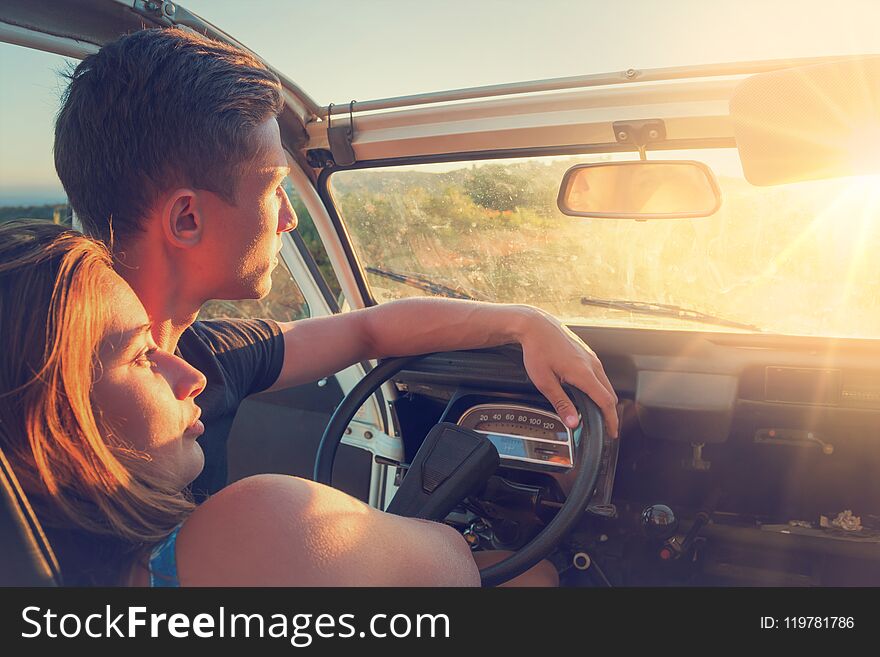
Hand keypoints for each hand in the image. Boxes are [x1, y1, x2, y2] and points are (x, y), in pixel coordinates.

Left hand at [516, 308, 618, 437]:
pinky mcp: (587, 353)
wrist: (535, 325)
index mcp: (584, 373)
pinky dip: (599, 387)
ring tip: (597, 412)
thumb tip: (572, 421)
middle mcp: (592, 364)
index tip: (612, 432)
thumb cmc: (537, 348)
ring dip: (605, 399)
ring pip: (606, 383)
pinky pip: (599, 373)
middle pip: (610, 394)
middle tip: (606, 427)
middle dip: (610, 412)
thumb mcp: (544, 381)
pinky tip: (589, 392)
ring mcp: (591, 357)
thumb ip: (561, 403)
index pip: (606, 401)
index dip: (611, 420)